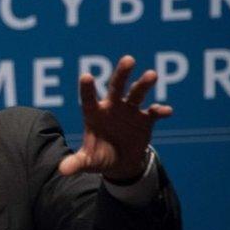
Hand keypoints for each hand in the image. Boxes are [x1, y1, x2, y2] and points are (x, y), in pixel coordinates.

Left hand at [58, 55, 172, 181]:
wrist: (120, 164)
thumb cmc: (99, 157)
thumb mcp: (88, 161)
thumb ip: (76, 162)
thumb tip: (63, 170)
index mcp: (94, 114)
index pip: (89, 99)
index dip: (87, 89)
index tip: (86, 76)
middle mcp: (112, 107)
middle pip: (116, 86)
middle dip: (122, 73)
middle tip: (129, 60)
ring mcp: (129, 111)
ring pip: (136, 94)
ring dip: (144, 84)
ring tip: (152, 74)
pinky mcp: (145, 120)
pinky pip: (153, 112)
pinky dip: (160, 110)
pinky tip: (166, 111)